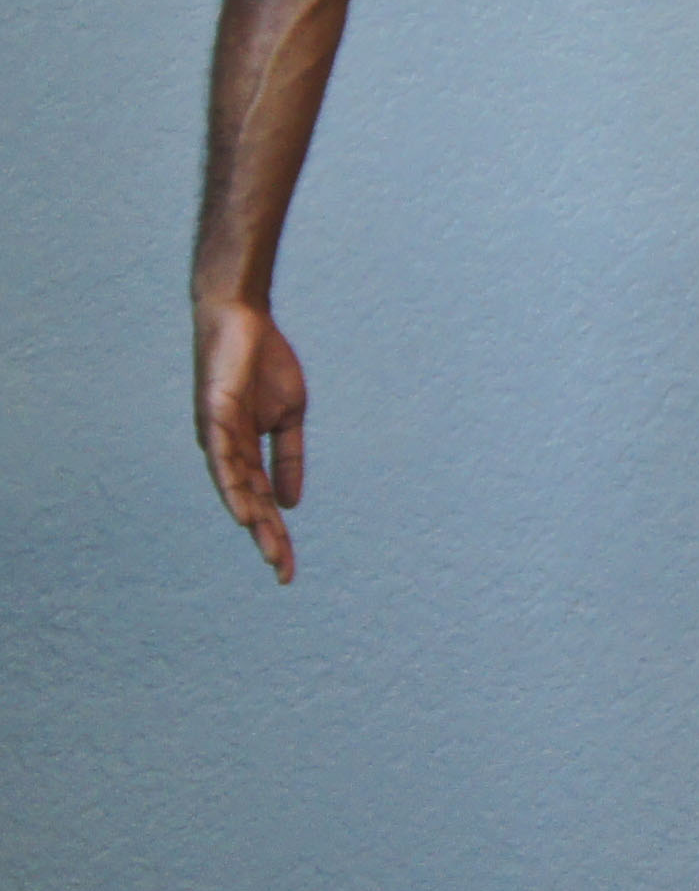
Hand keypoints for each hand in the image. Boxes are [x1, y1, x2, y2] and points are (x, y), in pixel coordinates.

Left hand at [194, 300, 308, 580]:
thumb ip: (288, 458)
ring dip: (249, 516)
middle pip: (249, 502)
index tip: (287, 571)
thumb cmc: (263, 363)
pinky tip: (242, 506)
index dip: (276, 535)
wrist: (241, 318)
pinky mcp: (215, 412)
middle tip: (281, 571)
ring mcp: (217, 433)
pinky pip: (223, 455)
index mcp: (245, 452)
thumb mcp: (290, 416)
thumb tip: (290, 504)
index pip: (264, 502)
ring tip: (263, 546)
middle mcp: (225, 450)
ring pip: (233, 484)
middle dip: (266, 537)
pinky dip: (231, 483)